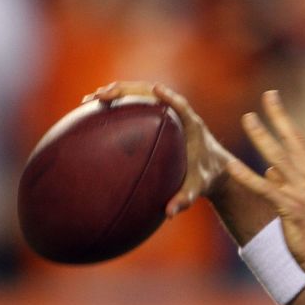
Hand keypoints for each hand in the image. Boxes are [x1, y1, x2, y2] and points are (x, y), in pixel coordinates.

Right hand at [87, 81, 233, 217]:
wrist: (214, 169)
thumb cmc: (206, 177)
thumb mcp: (198, 189)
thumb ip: (186, 199)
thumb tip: (169, 214)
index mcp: (192, 125)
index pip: (180, 105)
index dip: (168, 96)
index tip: (155, 90)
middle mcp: (178, 114)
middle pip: (152, 93)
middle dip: (127, 91)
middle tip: (102, 96)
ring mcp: (166, 113)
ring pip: (141, 95)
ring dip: (118, 94)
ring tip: (91, 100)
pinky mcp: (157, 118)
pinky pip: (136, 107)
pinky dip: (117, 106)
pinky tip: (94, 114)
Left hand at [226, 91, 304, 296]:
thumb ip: (293, 183)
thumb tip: (270, 170)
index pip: (304, 142)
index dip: (288, 122)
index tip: (276, 103)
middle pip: (294, 141)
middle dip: (279, 117)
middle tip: (268, 96)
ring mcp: (304, 192)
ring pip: (278, 158)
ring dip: (261, 137)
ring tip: (248, 119)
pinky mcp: (291, 208)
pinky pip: (264, 188)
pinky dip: (246, 176)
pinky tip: (232, 165)